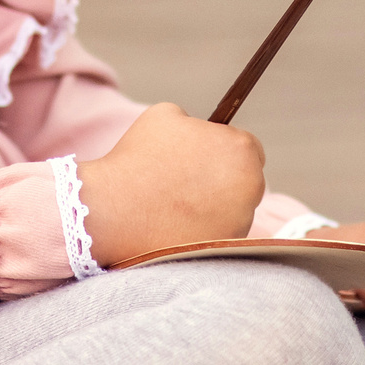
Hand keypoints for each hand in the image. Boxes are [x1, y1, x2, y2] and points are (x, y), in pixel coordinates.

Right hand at [76, 103, 265, 265]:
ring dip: (217, 207)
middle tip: (190, 184)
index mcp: (240, 148)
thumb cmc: (137, 159)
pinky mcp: (225, 247)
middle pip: (247, 181)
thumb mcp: (165, 116)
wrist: (113, 210)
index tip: (208, 161)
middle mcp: (251, 185)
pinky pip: (222, 235)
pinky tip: (179, 225)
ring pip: (237, 211)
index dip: (226, 153)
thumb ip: (194, 121)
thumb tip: (201, 130)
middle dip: (225, 180)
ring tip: (179, 205)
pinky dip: (207, 231)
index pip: (249, 148)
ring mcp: (241, 220)